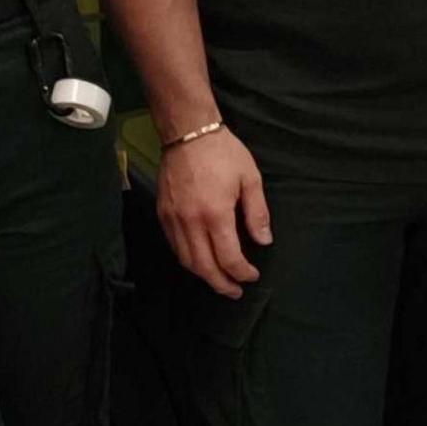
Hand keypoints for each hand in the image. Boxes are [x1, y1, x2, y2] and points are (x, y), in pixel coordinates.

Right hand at [156, 125, 269, 296]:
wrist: (188, 133)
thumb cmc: (223, 153)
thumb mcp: (250, 179)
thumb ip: (257, 213)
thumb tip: (264, 241)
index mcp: (215, 214)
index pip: (228, 257)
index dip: (241, 272)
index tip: (252, 276)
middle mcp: (190, 222)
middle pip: (203, 267)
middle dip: (221, 284)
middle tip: (235, 291)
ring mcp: (173, 219)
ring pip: (186, 260)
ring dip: (203, 276)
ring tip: (219, 281)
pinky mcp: (162, 214)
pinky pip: (174, 246)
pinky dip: (188, 260)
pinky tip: (200, 261)